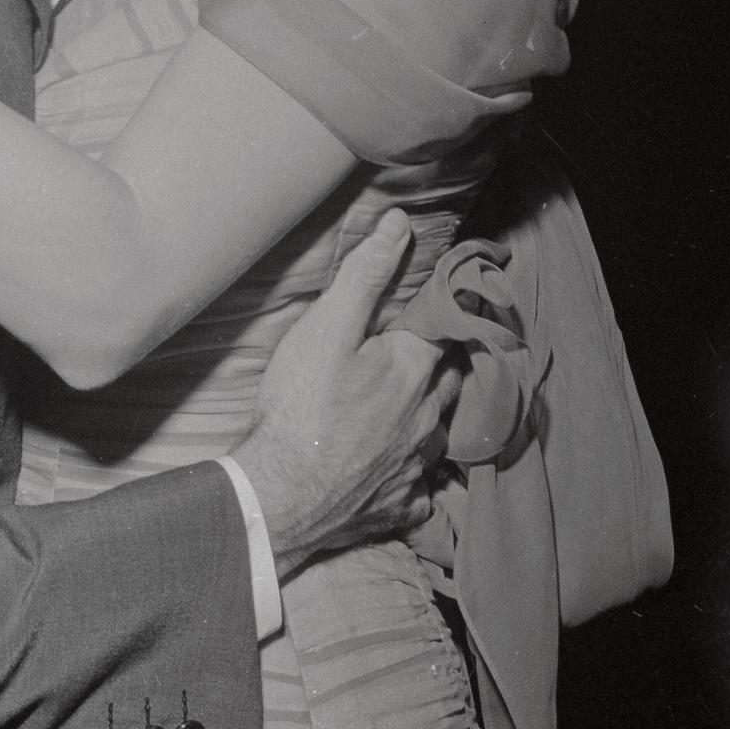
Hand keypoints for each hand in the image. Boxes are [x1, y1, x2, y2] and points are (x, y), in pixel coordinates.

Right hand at [228, 212, 464, 583]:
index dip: (438, 314)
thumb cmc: (301, 406)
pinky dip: (413, 475)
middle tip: (414, 352)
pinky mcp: (400, 505)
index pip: (447, 329)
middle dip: (438, 364)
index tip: (427, 305)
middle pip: (449, 380)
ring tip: (408, 406)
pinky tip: (396, 469)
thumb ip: (365, 274)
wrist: (280, 495)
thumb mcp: (327, 327)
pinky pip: (420, 487)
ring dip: (429, 417)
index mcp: (415, 369)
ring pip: (439, 432)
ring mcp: (417, 465)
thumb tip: (400, 223)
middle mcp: (428, 417)